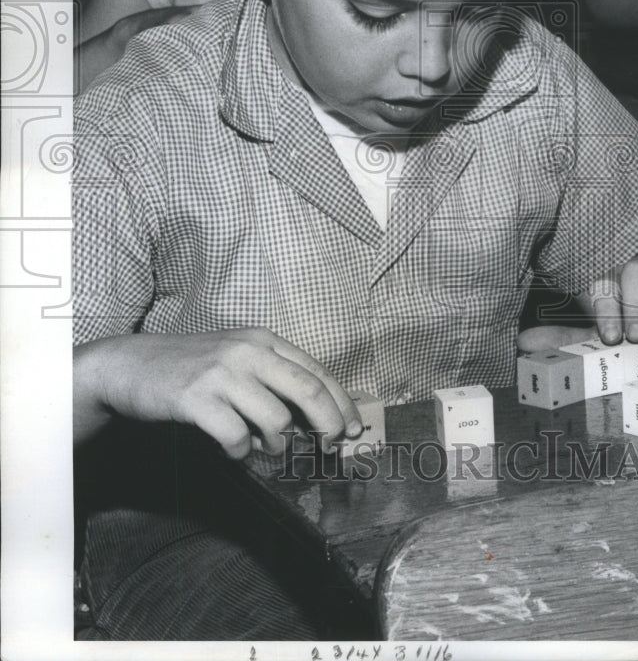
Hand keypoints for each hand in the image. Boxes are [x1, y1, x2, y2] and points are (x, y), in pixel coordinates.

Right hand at [74, 328, 362, 457]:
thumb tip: (315, 417)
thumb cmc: (192, 367)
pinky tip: (232, 448)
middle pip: (308, 390)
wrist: (131, 365)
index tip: (353, 428)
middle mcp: (248, 350)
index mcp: (263, 340)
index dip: (341, 403)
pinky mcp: (196, 397)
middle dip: (329, 423)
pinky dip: (240, 451)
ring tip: (263, 445)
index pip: (316, 371)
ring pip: (276, 418)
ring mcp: (222, 372)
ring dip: (276, 443)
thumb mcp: (237, 360)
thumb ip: (273, 379)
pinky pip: (236, 437)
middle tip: (332, 446)